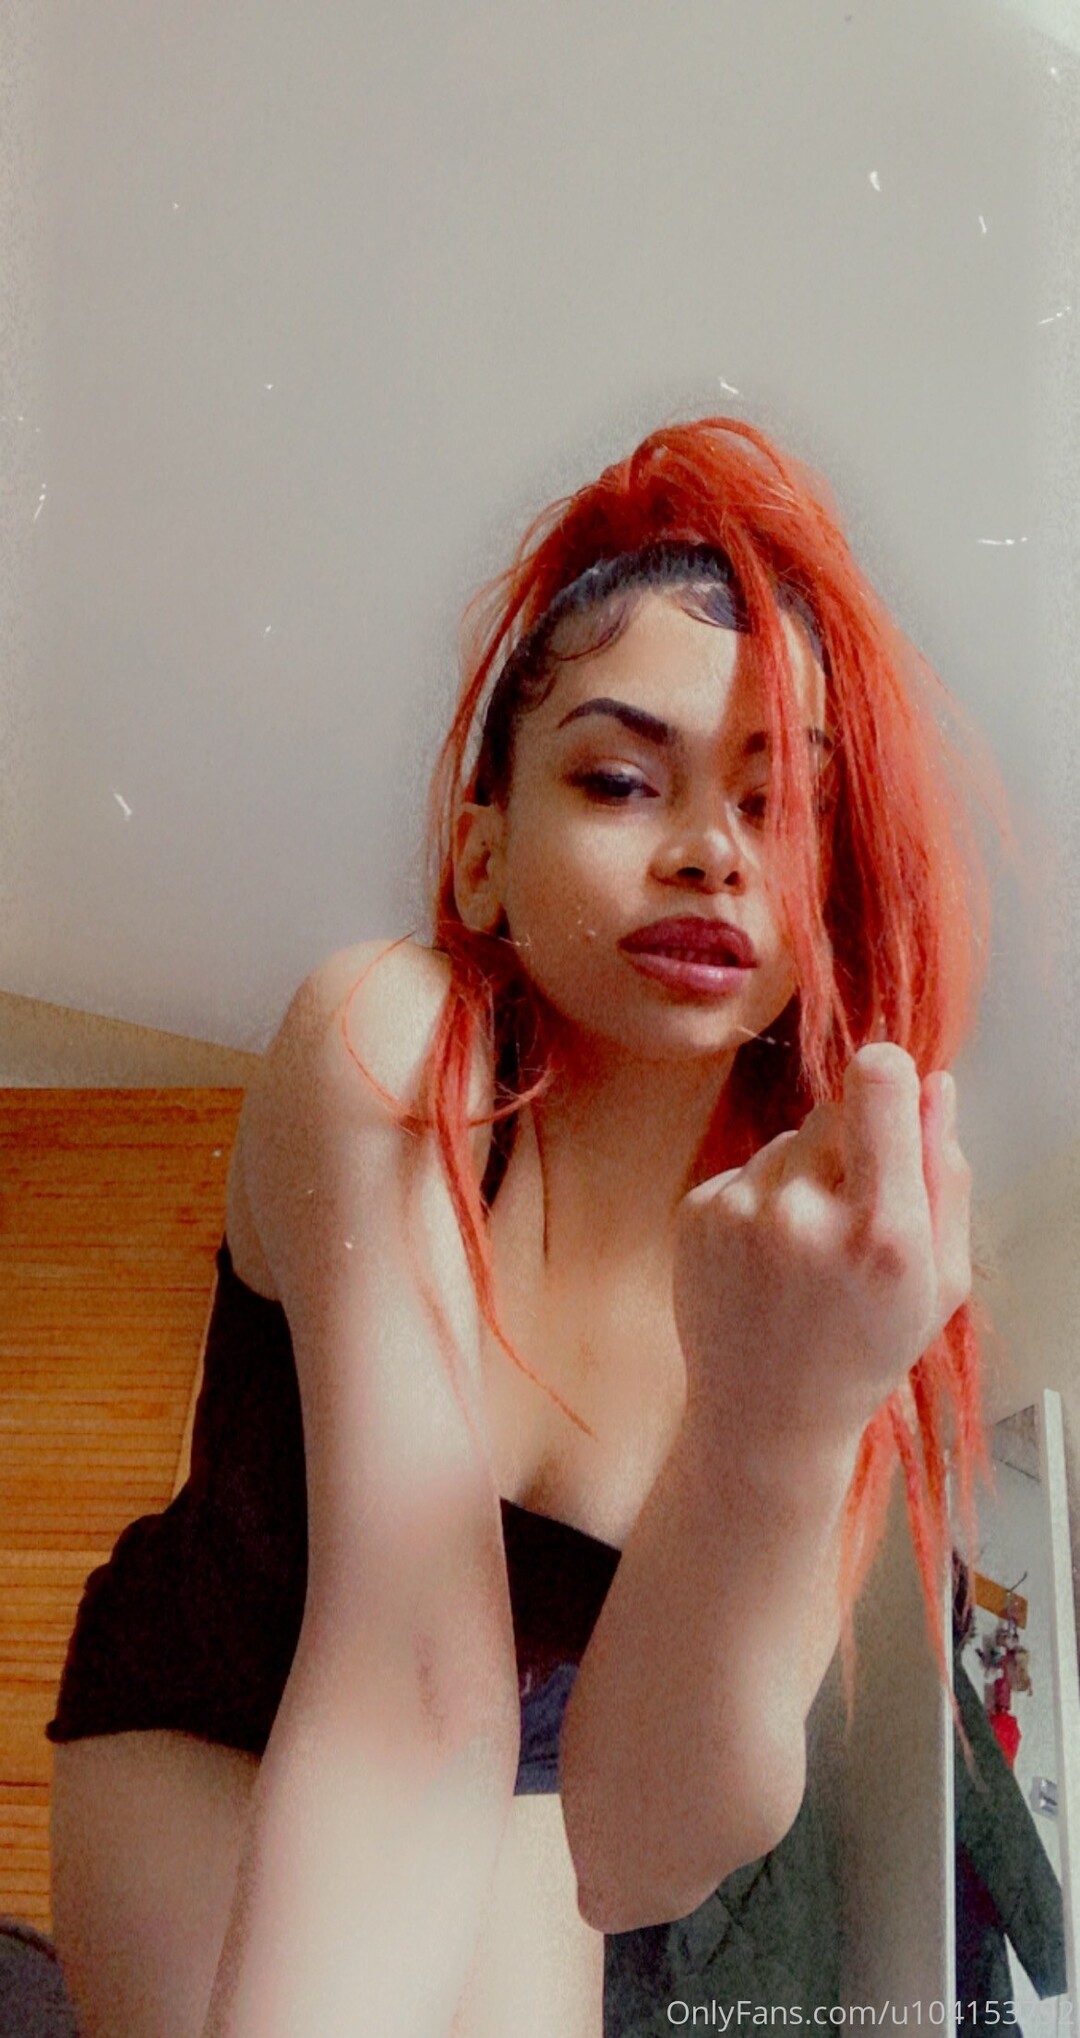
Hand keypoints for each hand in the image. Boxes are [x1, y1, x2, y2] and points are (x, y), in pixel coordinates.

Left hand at [672, 1044, 972, 1454]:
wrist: (766, 1417)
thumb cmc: (864, 1350)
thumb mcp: (941, 1279)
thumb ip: (946, 1174)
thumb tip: (934, 1084)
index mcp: (882, 1233)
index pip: (878, 1085)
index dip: (890, 1075)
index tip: (893, 1091)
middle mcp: (805, 1215)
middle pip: (836, 1111)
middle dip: (853, 1147)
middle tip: (854, 1221)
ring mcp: (740, 1213)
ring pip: (789, 1140)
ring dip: (805, 1176)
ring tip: (808, 1253)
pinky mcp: (696, 1212)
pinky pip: (747, 1168)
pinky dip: (762, 1200)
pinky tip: (768, 1260)